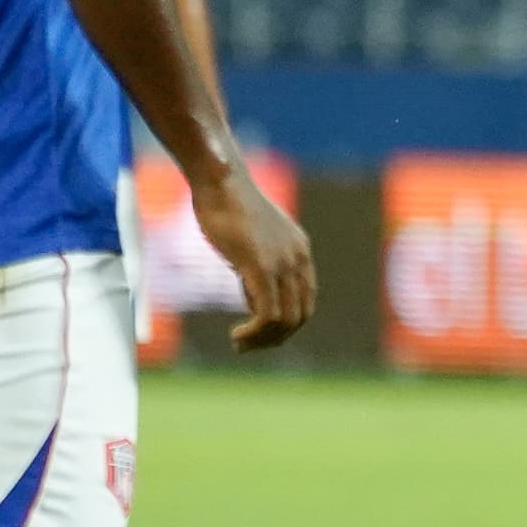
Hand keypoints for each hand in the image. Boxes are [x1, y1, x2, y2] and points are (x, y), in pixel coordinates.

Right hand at [193, 163, 317, 352]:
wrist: (220, 180)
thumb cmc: (227, 205)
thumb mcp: (253, 238)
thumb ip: (260, 264)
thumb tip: (254, 294)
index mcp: (299, 251)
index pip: (306, 299)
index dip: (286, 323)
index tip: (259, 332)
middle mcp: (296, 258)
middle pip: (301, 314)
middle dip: (276, 338)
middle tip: (247, 346)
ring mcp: (280, 262)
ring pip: (286, 319)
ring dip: (263, 340)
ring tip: (240, 344)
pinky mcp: (259, 266)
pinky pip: (267, 313)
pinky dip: (254, 333)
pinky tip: (237, 335)